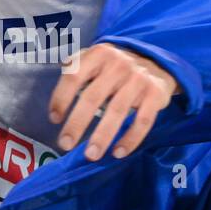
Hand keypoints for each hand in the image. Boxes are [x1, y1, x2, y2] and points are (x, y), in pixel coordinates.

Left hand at [48, 43, 178, 161]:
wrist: (156, 60)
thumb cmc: (115, 66)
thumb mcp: (95, 58)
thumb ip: (76, 71)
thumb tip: (57, 101)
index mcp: (98, 54)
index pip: (74, 76)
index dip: (61, 98)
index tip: (54, 119)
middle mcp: (118, 65)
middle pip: (93, 97)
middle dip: (77, 123)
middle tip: (65, 144)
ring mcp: (138, 79)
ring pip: (117, 112)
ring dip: (102, 136)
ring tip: (91, 155)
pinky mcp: (156, 94)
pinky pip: (143, 121)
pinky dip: (130, 139)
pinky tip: (118, 153)